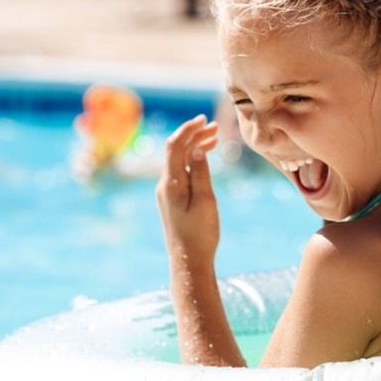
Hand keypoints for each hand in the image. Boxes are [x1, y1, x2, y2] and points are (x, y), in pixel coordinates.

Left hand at [156, 115, 220, 266]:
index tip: (204, 119)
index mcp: (171, 183)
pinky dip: (192, 160)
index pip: (175, 146)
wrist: (188, 260)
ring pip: (179, 160)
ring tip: (215, 138)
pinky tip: (206, 157)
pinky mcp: (172, 198)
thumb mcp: (205, 201)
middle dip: (194, 135)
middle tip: (215, 127)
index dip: (188, 129)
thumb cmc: (200, 233)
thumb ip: (200, 173)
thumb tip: (196, 148)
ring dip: (194, 146)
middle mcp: (165, 184)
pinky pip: (180, 171)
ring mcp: (167, 191)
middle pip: (176, 150)